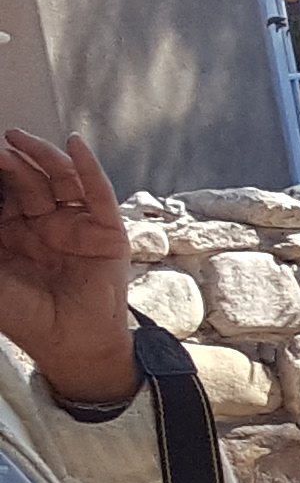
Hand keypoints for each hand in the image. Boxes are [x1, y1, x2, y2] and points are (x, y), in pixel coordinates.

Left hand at [0, 131, 138, 406]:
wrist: (68, 344)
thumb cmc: (25, 317)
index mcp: (15, 232)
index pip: (4, 191)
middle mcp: (47, 224)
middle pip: (30, 180)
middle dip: (12, 160)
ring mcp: (77, 226)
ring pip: (61, 180)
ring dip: (43, 156)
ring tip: (19, 138)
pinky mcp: (106, 231)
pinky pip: (98, 193)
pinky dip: (89, 168)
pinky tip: (75, 145)